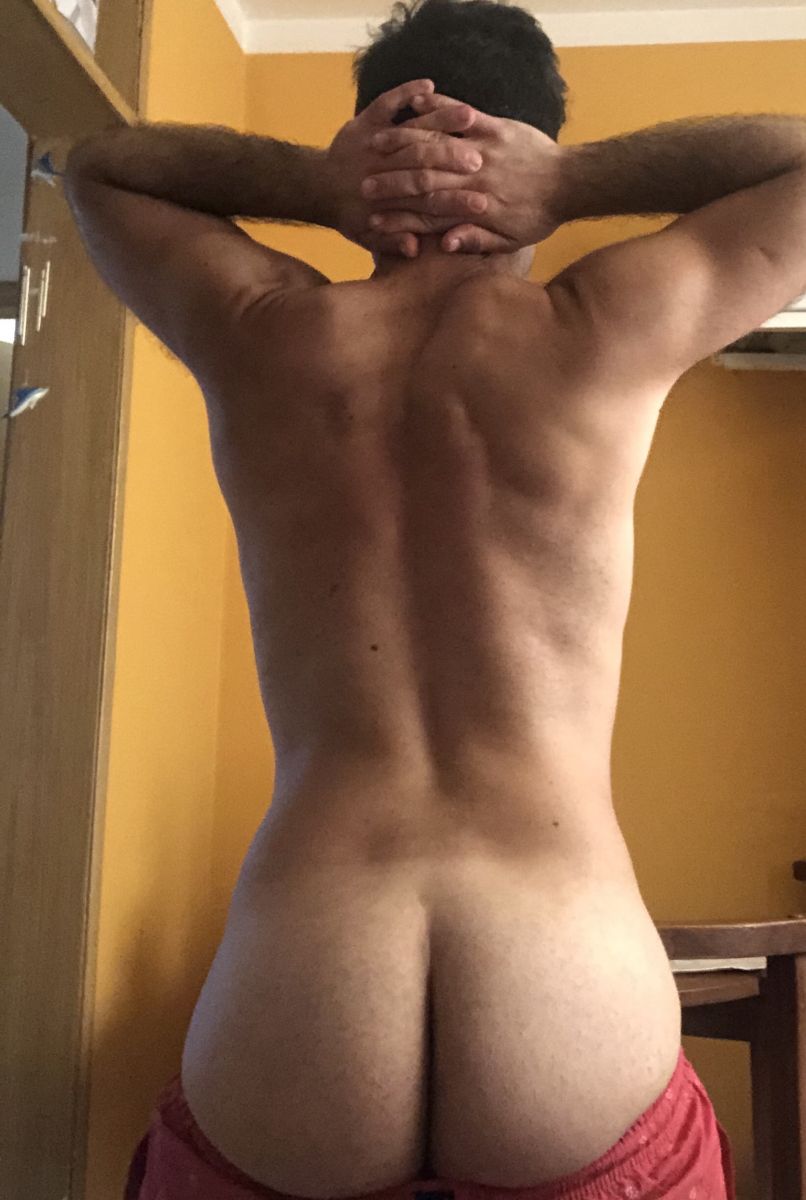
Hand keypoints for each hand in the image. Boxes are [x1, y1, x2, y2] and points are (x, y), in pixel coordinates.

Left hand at [327, 80, 487, 257]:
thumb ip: (392, 243)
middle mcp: (386, 169)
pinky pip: (388, 102)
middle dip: (455, 159)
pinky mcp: (366, 122)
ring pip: (410, 131)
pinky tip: (428, 85)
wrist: (317, 188)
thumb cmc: (352, 217)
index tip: (483, 205)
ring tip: (466, 116)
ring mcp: (376, 144)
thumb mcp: (369, 239)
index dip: (457, 205)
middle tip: (481, 157)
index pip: (432, 204)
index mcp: (392, 200)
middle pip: (426, 163)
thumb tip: (413, 248)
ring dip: (440, 120)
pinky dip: (405, 92)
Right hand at [363, 93, 565, 253]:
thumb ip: (475, 240)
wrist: (569, 183)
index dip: (399, 216)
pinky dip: (437, 108)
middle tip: (362, 184)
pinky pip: (461, 115)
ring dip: (403, 143)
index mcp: (476, 206)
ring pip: (437, 144)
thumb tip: (444, 244)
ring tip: (377, 144)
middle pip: (425, 177)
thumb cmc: (538, 216)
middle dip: (391, 181)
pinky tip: (414, 103)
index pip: (429, 211)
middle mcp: (476, 176)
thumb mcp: (509, 240)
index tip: (373, 220)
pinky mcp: (495, 127)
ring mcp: (485, 148)